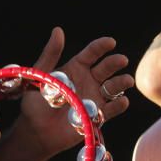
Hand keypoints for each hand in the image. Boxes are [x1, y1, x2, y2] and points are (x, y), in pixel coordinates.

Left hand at [19, 27, 132, 156]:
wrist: (36, 131)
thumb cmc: (35, 102)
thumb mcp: (41, 74)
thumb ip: (51, 53)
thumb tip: (58, 30)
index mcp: (76, 68)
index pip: (92, 53)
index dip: (101, 46)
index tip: (110, 42)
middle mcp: (89, 80)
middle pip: (107, 68)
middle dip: (115, 62)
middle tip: (121, 60)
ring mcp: (94, 98)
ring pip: (113, 87)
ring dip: (121, 82)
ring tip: (126, 81)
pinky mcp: (97, 116)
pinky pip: (112, 109)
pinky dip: (119, 105)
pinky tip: (122, 101)